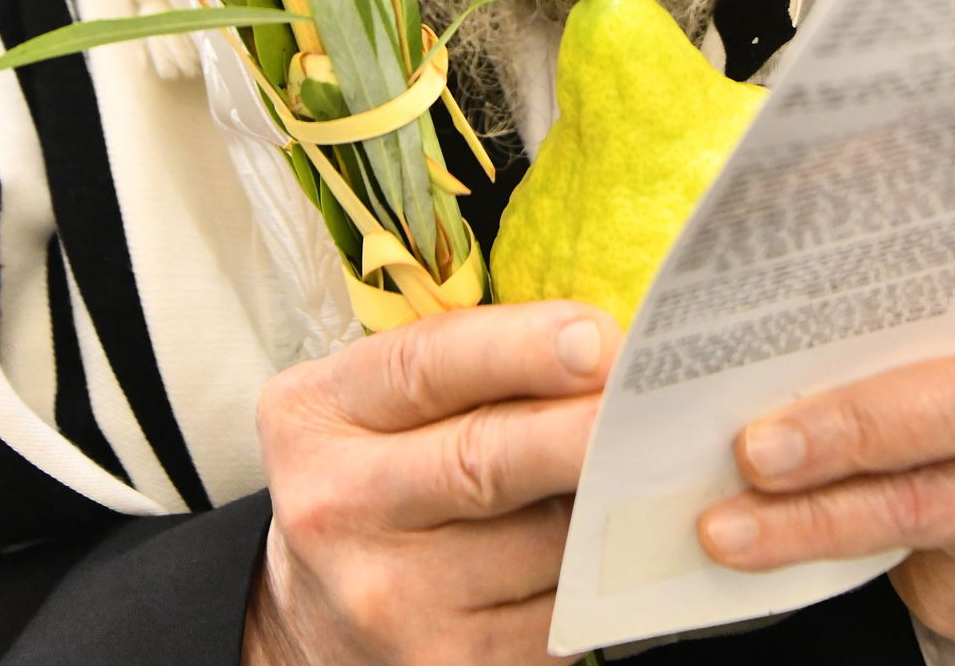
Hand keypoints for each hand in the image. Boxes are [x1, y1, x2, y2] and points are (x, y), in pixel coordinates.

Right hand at [244, 299, 620, 665]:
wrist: (301, 616)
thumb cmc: (360, 473)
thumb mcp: (365, 399)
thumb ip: (457, 363)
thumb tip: (596, 344)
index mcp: (319, 416)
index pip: (427, 367)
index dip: (520, 349)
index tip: (597, 339)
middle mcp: (343, 509)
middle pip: (487, 461)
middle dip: (580, 429)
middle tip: (653, 402)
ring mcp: (393, 602)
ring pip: (540, 542)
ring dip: (602, 502)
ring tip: (641, 463)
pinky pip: (555, 613)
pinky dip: (594, 574)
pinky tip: (607, 541)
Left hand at [697, 136, 954, 665]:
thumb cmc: (916, 358)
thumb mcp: (902, 285)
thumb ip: (853, 226)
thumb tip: (726, 170)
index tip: (870, 129)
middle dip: (929, 263)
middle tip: (812, 280)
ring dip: (847, 426)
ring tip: (751, 450)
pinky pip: (918, 507)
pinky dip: (817, 521)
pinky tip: (737, 529)